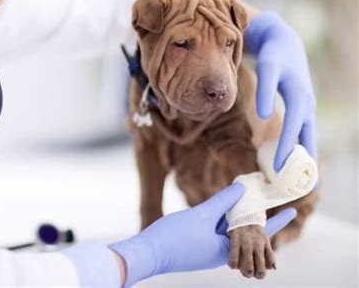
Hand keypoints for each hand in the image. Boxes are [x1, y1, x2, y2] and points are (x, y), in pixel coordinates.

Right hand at [110, 183, 296, 286]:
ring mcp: (208, 250)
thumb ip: (222, 201)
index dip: (277, 220)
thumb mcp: (201, 215)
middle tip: (269, 200)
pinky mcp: (198, 246)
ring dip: (239, 216)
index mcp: (227, 249)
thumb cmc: (175, 237)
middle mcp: (221, 252)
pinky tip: (223, 207)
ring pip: (230, 231)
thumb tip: (243, 188)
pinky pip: (217, 231)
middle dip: (256, 216)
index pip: (259, 233)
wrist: (148, 253)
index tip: (293, 211)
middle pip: (245, 233)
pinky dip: (223, 219)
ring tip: (248, 201)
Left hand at [244, 11, 316, 170]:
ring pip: (309, 136)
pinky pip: (304, 131)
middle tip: (298, 187)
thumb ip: (265, 89)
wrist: (284, 43)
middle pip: (307, 137)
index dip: (286, 148)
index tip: (277, 169)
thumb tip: (264, 116)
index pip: (293, 127)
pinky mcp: (302, 108)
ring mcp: (307, 106)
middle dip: (302, 161)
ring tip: (303, 182)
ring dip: (306, 157)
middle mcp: (307, 104)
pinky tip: (294, 161)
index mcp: (299, 96)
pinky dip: (302, 147)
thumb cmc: (273, 55)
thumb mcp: (268, 67)